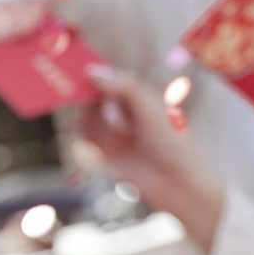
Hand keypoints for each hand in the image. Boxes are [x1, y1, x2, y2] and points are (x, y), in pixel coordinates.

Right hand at [76, 63, 224, 247]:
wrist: (176, 182)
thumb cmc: (170, 141)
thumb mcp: (148, 108)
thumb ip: (122, 87)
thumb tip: (90, 72)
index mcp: (138, 97)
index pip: (110, 79)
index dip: (96, 76)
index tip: (81, 73)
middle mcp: (124, 112)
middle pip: (95, 98)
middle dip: (91, 99)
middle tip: (88, 100)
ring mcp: (114, 132)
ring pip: (88, 116)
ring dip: (89, 118)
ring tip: (112, 132)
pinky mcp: (105, 152)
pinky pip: (85, 136)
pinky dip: (79, 131)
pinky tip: (78, 130)